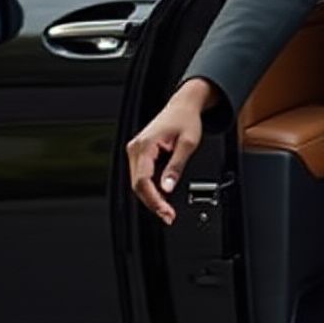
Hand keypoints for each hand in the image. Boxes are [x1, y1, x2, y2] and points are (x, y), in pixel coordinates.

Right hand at [126, 79, 216, 224]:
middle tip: (168, 216)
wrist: (184, 106)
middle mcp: (135, 148)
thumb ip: (176, 167)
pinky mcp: (140, 154)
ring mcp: (136, 151)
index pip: (142, 181)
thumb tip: (167, 188)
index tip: (166, 212)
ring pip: (137, 183)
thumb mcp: (188, 144)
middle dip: (152, 203)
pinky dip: (150, 189)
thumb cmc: (186, 120)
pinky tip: (162, 196)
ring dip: (151, 198)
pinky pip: (141, 176)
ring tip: (167, 209)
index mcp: (145, 145)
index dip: (153, 200)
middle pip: (137, 185)